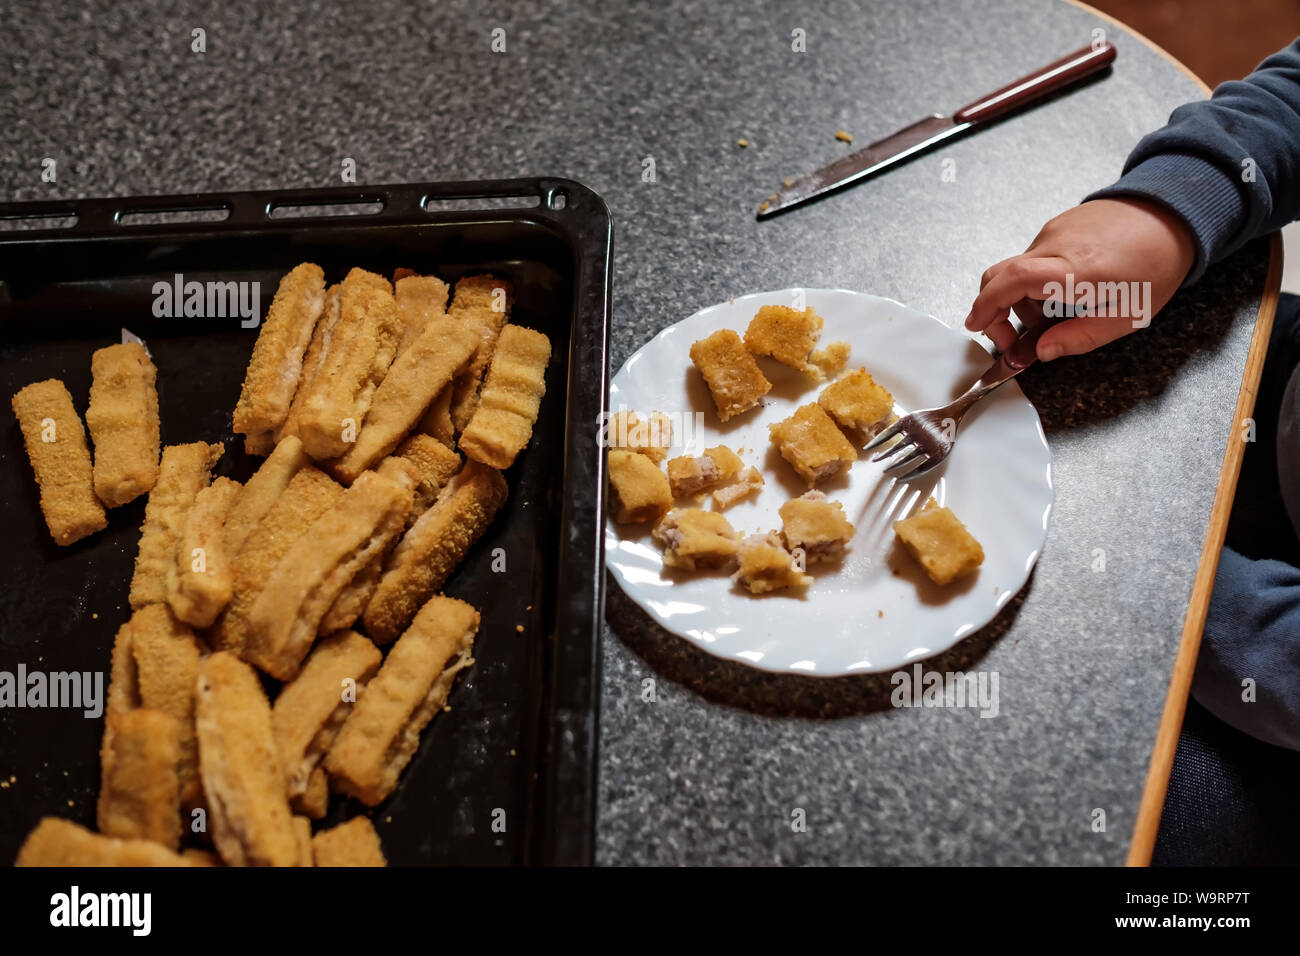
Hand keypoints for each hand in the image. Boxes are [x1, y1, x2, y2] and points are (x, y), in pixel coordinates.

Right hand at [964, 198, 1196, 360]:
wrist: (1173, 211)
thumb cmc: (1156, 265)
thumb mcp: (1127, 315)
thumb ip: (1080, 337)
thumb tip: (1040, 351)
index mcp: (1075, 271)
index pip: (1011, 282)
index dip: (986, 306)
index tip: (976, 327)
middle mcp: (1057, 247)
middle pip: (999, 275)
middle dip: (993, 311)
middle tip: (1012, 338)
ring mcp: (1054, 231)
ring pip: (1017, 270)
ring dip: (1020, 300)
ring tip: (1051, 317)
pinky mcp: (1057, 225)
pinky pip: (1033, 258)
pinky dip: (1034, 282)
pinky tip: (1062, 293)